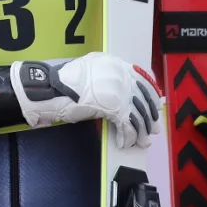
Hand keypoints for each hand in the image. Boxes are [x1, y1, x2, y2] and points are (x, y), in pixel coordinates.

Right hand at [12, 52, 161, 149]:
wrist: (51, 90)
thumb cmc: (66, 83)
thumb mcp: (91, 71)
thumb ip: (109, 77)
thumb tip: (126, 93)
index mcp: (115, 63)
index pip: (143, 78)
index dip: (151, 95)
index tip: (155, 107)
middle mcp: (119, 74)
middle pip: (143, 98)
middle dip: (149, 117)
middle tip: (152, 129)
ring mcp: (117, 89)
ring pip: (138, 114)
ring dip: (141, 131)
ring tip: (142, 141)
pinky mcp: (112, 107)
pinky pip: (127, 125)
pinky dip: (128, 137)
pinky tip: (124, 143)